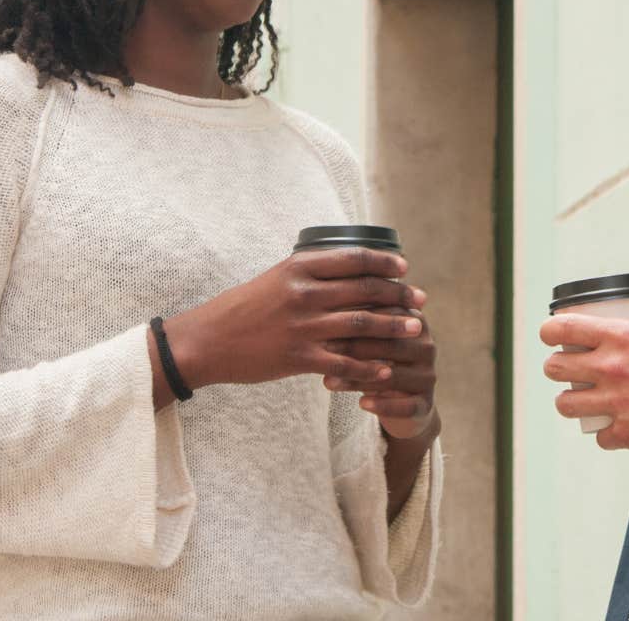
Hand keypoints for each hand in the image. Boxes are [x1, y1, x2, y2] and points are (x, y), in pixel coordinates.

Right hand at [156, 248, 426, 401]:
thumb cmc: (244, 307)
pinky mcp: (299, 358)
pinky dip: (368, 366)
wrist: (207, 341)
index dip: (384, 262)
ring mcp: (303, 326)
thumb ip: (309, 272)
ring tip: (415, 329)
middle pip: (365, 291)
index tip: (404, 267)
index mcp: (299, 267)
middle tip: (420, 299)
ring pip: (361, 325)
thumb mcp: (276, 277)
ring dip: (393, 328)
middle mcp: (304, 293)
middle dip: (398, 295)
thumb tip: (349, 267)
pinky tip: (385, 369)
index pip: (353, 259)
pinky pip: (344, 362)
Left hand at [324, 308, 437, 439]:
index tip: (323, 321)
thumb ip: (352, 322)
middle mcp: (426, 346)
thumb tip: (319, 310)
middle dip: (354, 348)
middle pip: (390, 345)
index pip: (386, 315)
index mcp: (414, 321)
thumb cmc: (375, 360)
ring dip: (358, 379)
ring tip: (328, 382)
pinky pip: (406, 405)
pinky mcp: (426, 404)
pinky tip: (361, 404)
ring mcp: (429, 376)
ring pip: (393, 377)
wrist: (402, 402)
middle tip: (323, 350)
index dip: (354, 318)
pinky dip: (383, 405)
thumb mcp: (366, 339)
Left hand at [540, 315, 628, 457]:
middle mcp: (609, 368)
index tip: (552, 336)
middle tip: (568, 370)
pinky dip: (607, 434)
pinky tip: (618, 428)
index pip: (563, 328)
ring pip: (565, 404)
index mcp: (620, 336)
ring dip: (572, 402)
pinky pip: (600, 436)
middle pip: (554, 367)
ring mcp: (614, 403)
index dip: (551, 331)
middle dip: (556, 368)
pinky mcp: (625, 433)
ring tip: (583, 401)